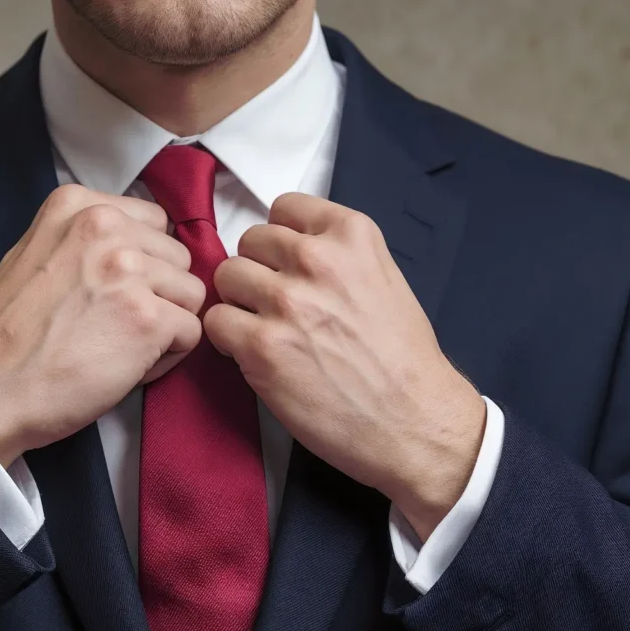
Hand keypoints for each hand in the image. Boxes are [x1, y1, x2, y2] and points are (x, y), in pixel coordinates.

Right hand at [0, 184, 205, 466]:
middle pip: (177, 258)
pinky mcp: (149, 317)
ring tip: (121, 345)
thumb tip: (134, 243)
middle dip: (158, 293)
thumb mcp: (32, 252)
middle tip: (116, 324)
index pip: (153, 223)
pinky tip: (127, 366)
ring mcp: (129, 271)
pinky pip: (191, 333)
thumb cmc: (8, 333)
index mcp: (78, 206)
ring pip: (190, 293)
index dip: (143, 263)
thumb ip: (84, 238)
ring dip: (166, 324)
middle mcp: (106, 227)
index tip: (115, 290)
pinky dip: (167, 357)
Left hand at [203, 193, 485, 539]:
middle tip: (274, 304)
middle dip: (258, 270)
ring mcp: (286, 301)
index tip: (286, 264)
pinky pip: (216, 321)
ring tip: (262, 328)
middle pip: (250, 241)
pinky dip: (226, 338)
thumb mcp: (384, 279)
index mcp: (351, 234)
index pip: (284, 207)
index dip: (280, 239)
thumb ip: (337, 256)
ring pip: (226, 276)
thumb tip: (287, 253)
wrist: (413, 422)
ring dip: (238, 301)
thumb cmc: (402, 360)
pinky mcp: (261, 345)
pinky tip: (252, 353)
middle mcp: (317, 259)